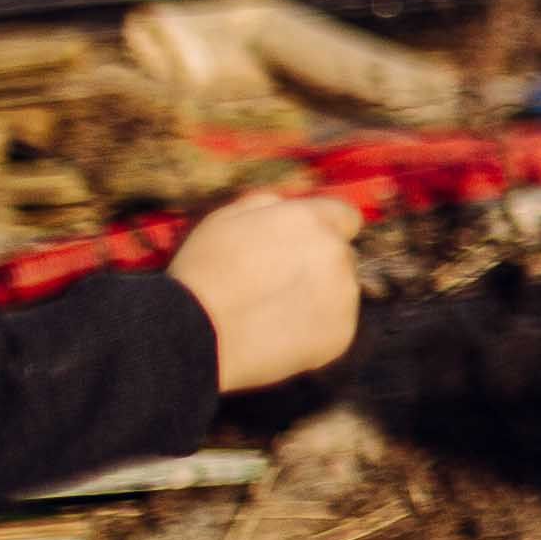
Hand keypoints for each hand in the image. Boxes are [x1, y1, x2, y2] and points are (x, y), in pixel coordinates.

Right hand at [167, 192, 366, 392]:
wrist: (194, 335)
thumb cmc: (203, 273)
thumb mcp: (226, 219)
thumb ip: (269, 204)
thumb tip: (288, 205)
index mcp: (312, 221)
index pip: (346, 217)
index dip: (325, 229)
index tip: (304, 245)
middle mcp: (337, 255)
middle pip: (342, 255)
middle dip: (319, 264)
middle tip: (277, 282)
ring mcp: (343, 297)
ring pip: (341, 291)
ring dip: (319, 296)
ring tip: (272, 311)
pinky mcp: (340, 334)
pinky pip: (335, 326)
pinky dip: (316, 329)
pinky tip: (278, 333)